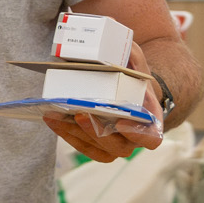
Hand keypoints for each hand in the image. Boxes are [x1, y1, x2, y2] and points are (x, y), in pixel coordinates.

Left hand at [44, 43, 164, 163]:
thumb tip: (117, 53)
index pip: (152, 137)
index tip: (121, 121)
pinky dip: (65, 133)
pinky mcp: (96, 144)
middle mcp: (134, 137)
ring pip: (99, 149)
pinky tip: (51, 118)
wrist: (125, 83)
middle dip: (97, 132)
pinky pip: (82, 146)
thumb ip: (130, 55)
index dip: (138, 134)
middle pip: (120, 147)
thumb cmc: (132, 72)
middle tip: (80, 113)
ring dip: (76, 134)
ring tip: (56, 115)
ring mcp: (115, 143)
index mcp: (150, 119)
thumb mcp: (134, 58)